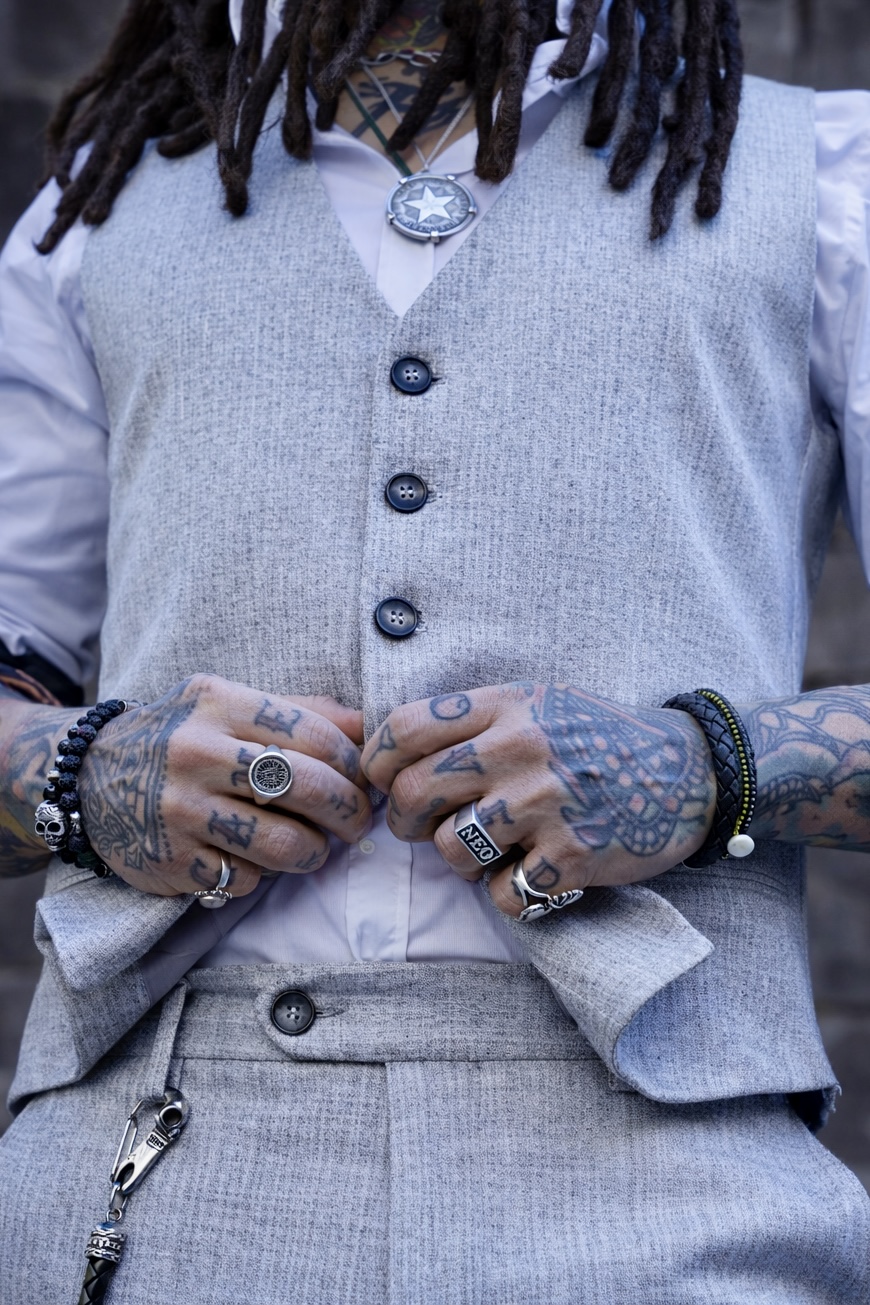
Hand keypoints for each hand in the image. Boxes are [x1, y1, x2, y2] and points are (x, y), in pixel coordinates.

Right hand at [77, 674, 370, 896]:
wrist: (89, 776)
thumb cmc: (182, 736)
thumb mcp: (228, 702)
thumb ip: (298, 711)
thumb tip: (369, 728)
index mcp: (219, 704)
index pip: (314, 735)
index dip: (352, 763)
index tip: (362, 780)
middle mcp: (197, 754)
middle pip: (308, 788)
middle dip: (349, 812)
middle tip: (358, 823)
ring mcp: (181, 811)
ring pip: (283, 844)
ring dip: (314, 852)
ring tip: (315, 848)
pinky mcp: (170, 861)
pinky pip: (244, 879)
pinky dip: (262, 876)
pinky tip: (255, 859)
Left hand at [361, 682, 715, 917]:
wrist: (690, 769)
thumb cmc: (599, 737)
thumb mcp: (539, 703)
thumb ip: (476, 720)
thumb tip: (393, 751)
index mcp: (507, 707)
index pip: (404, 727)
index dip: (376, 762)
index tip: (382, 782)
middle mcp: (520, 750)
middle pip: (412, 791)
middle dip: (404, 820)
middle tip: (420, 828)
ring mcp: (546, 804)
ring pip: (450, 849)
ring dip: (459, 861)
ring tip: (489, 850)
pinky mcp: (572, 856)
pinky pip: (502, 893)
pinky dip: (509, 894)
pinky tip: (532, 873)